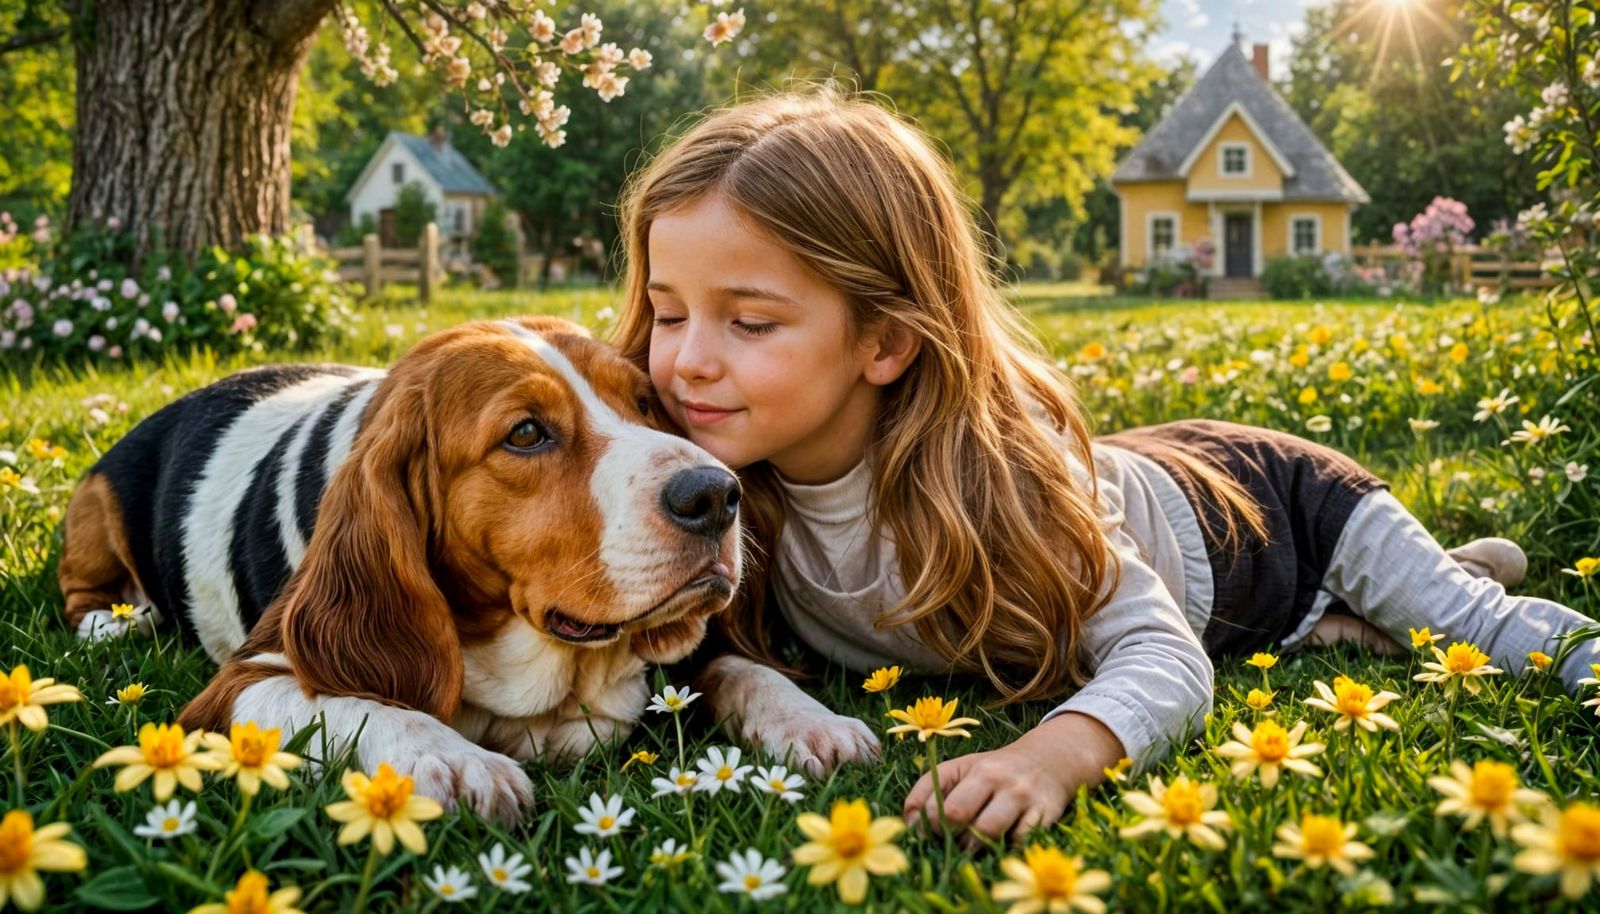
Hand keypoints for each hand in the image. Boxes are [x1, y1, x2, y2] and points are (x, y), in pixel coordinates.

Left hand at [901, 712, 1123, 845]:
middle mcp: (992, 775)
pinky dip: (1006, 849)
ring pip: (986, 830)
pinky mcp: (1044, 810)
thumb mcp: (962, 771)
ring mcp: (1019, 793)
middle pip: (956, 813)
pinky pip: (1018, 841)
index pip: (932, 798)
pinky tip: (1001, 844)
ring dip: (973, 848)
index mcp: (966, 766)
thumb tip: (909, 825)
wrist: (1048, 760)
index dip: (923, 824)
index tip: (925, 835)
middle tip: (949, 843)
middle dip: (946, 836)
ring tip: (972, 848)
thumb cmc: (995, 772)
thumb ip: (931, 790)